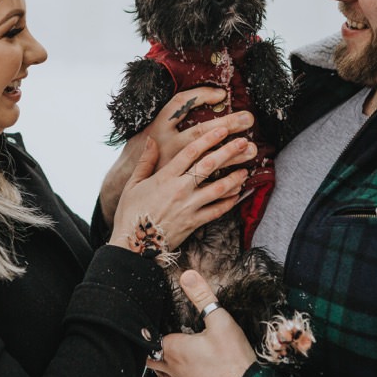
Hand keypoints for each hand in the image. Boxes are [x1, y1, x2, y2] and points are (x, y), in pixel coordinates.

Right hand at [109, 126, 254, 252]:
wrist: (134, 245)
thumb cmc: (131, 213)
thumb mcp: (132, 184)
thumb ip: (145, 161)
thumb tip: (151, 140)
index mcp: (165, 177)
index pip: (190, 152)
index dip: (208, 139)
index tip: (222, 130)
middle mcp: (180, 189)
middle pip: (208, 166)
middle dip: (228, 152)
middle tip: (243, 143)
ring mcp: (189, 207)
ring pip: (218, 189)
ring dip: (234, 179)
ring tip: (245, 170)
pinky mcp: (194, 223)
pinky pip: (216, 211)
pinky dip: (228, 203)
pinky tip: (237, 195)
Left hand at [146, 270, 256, 376]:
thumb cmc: (233, 360)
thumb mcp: (220, 320)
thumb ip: (202, 297)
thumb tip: (187, 276)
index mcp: (174, 349)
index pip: (151, 337)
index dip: (150, 326)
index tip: (150, 318)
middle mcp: (173, 367)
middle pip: (149, 356)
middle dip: (149, 345)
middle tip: (153, 332)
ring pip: (158, 371)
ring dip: (157, 360)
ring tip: (160, 349)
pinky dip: (170, 373)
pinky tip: (179, 368)